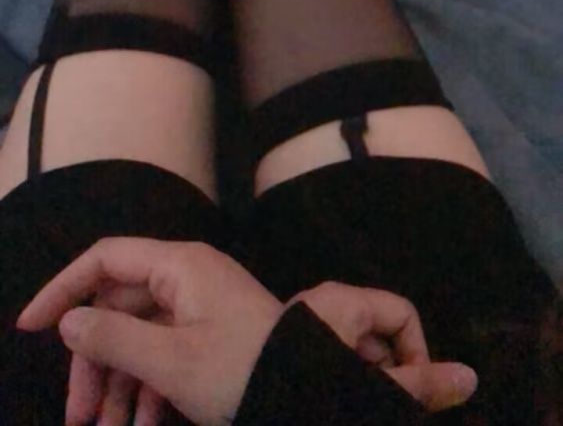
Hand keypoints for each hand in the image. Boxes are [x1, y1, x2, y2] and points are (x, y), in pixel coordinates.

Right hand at [16, 238, 283, 425]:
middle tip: (77, 417)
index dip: (63, 288)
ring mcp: (199, 306)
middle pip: (118, 308)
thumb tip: (69, 321)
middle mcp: (186, 277)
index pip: (105, 259)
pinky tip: (140, 425)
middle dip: (93, 363)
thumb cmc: (240, 369)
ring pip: (139, 337)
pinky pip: (164, 352)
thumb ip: (114, 338)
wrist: (308, 394)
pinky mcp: (210, 334)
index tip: (31, 327)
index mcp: (178, 266)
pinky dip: (148, 388)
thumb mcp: (171, 361)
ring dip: (117, 385)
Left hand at [289, 281, 477, 413]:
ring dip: (361, 387)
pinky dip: (335, 388)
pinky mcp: (284, 354)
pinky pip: (325, 366)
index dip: (417, 354)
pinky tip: (325, 407)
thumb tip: (470, 377)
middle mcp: (325, 308)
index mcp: (343, 302)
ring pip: (352, 357)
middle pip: (379, 338)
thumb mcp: (360, 386)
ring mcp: (302, 330)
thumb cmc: (290, 379)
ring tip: (347, 407)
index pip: (403, 315)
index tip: (409, 394)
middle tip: (375, 408)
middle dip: (387, 377)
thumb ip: (415, 383)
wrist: (214, 382)